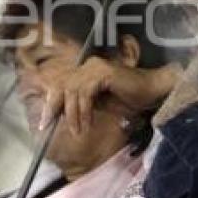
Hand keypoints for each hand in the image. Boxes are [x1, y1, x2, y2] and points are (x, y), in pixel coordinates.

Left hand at [39, 58, 179, 134]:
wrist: (153, 92)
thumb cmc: (130, 99)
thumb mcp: (100, 105)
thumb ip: (82, 105)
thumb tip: (63, 115)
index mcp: (85, 71)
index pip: (61, 85)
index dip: (51, 103)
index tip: (45, 123)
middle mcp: (87, 65)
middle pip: (61, 85)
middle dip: (53, 107)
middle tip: (48, 125)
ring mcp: (94, 67)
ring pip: (71, 91)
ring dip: (72, 114)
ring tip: (78, 131)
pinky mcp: (102, 72)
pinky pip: (85, 92)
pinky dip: (84, 110)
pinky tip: (87, 124)